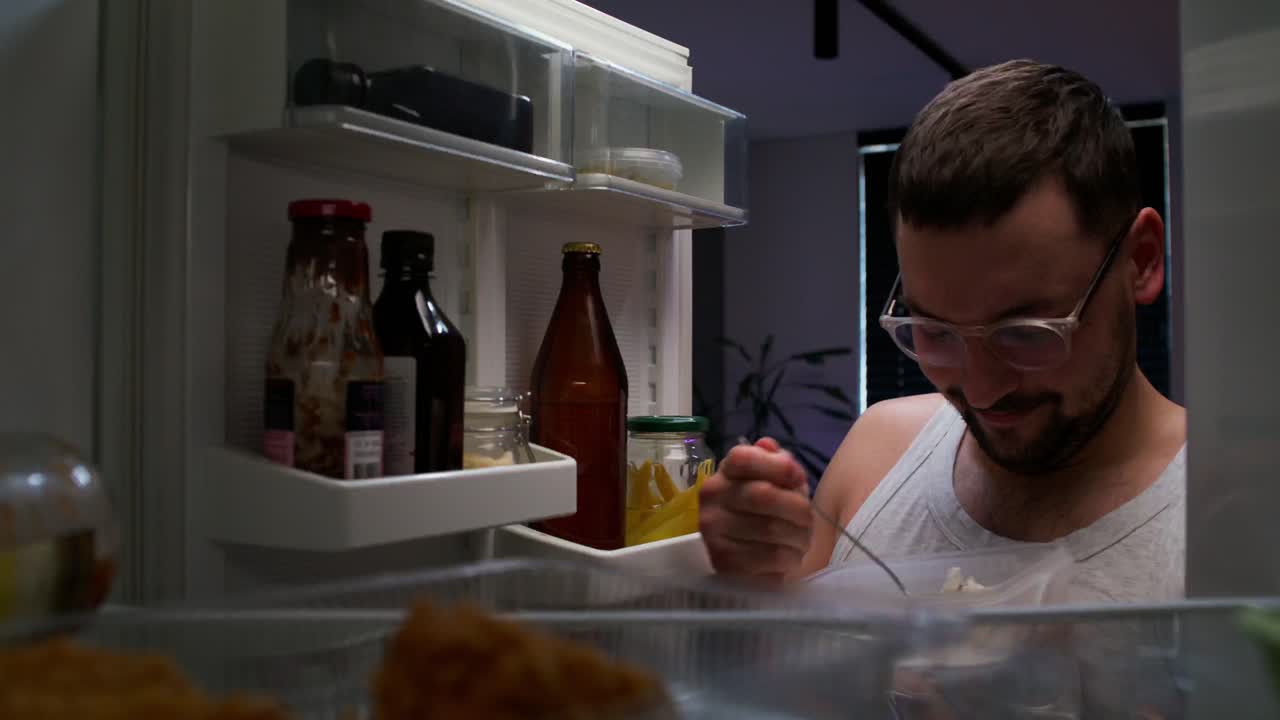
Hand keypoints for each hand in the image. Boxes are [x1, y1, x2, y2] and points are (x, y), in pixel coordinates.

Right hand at [699, 437, 813, 584]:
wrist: (739, 548)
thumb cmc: (762, 508)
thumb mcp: (771, 479)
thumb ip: (778, 462)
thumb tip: (779, 456)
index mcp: (725, 472)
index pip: (744, 458)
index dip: (780, 467)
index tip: (800, 479)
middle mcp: (712, 498)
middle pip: (763, 495)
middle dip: (797, 508)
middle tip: (808, 520)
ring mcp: (713, 531)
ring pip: (771, 530)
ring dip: (799, 537)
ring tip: (802, 540)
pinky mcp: (723, 562)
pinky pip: (770, 558)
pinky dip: (790, 558)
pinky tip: (790, 556)